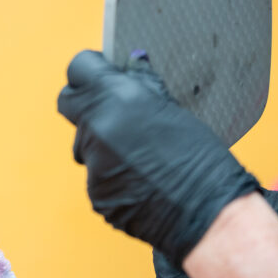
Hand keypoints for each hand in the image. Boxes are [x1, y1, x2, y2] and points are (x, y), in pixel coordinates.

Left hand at [57, 50, 258, 262]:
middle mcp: (98, 127)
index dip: (90, 71)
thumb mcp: (172, 109)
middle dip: (84, 102)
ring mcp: (93, 163)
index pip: (79, 68)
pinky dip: (111, 175)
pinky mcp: (94, 193)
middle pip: (69, 103)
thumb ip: (142, 85)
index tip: (100, 75)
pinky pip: (95, 175)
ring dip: (101, 143)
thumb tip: (133, 63)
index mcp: (118, 98)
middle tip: (110, 110)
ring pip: (84, 143)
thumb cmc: (200, 160)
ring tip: (139, 154)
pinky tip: (140, 180)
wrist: (208, 213)